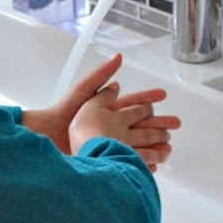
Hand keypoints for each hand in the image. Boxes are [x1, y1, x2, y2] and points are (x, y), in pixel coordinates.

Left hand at [24, 54, 180, 168]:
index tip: (164, 95)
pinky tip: (153, 164)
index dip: (148, 97)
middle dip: (159, 123)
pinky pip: (128, 159)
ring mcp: (108, 142)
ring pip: (138, 143)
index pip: (133, 101)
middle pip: (140, 123)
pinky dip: (142, 161)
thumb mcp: (83, 90)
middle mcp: (110, 125)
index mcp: (106, 108)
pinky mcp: (105, 157)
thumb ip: (101, 76)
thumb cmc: (61, 113)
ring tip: (170, 146)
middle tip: (176, 124)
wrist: (46, 137)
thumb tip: (118, 58)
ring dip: (155, 144)